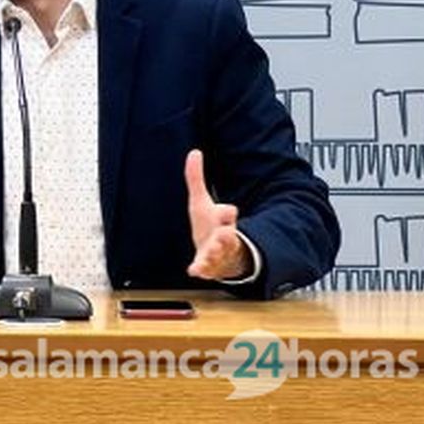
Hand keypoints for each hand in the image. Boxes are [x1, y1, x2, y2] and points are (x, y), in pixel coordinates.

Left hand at [184, 149, 251, 280]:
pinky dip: (201, 270)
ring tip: (210, 252)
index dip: (227, 211)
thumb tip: (194, 153)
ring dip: (215, 253)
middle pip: (228, 235)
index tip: (228, 210)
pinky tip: (194, 271)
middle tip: (224, 234)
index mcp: (223, 220)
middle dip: (226, 234)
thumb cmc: (209, 224)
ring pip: (219, 253)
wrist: (216, 253)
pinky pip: (206, 269)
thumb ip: (196, 178)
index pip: (229, 213)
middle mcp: (223, 237)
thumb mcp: (200, 200)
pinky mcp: (209, 267)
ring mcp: (217, 253)